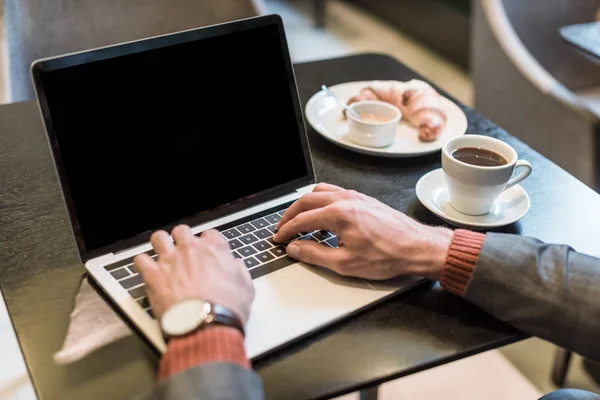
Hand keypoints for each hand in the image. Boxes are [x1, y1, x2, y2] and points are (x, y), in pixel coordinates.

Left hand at [134, 226, 254, 323]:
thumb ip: (239, 270)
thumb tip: (236, 266)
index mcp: (214, 249)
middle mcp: (191, 249)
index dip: (208, 243)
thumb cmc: (226, 308)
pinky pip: (140, 260)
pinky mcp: (153, 275)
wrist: (206, 324)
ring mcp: (170, 260)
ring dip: (161, 244)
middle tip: (184, 252)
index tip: (207, 252)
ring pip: (159, 238)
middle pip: (182, 231)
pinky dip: (142, 264)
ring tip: (162, 254)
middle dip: (182, 239)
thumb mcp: (246, 287)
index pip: (210, 234)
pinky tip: (146, 270)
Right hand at [274, 183, 452, 280]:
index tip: (279, 238)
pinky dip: (321, 202)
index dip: (286, 230)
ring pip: (320, 192)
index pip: (302, 219)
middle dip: (291, 215)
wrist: (417, 247)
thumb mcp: (344, 263)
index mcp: (338, 213)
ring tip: (299, 221)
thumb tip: (295, 248)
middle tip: (282, 228)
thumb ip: (314, 254)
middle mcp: (345, 199)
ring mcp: (356, 197)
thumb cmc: (387, 255)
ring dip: (305, 205)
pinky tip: (323, 217)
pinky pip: (334, 193)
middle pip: (307, 200)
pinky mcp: (364, 200)